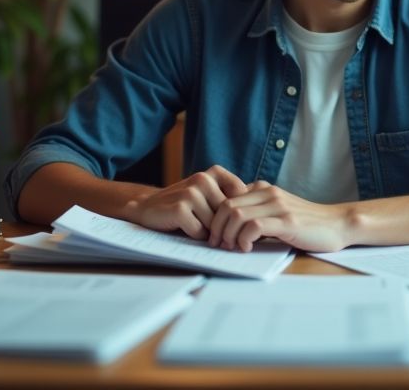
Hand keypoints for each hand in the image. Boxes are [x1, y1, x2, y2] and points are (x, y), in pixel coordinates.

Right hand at [123, 165, 247, 240]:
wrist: (147, 207)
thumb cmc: (185, 205)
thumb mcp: (209, 195)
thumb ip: (231, 199)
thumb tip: (261, 217)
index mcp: (215, 173)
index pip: (242, 199)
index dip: (239, 216)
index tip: (235, 224)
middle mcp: (203, 179)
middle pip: (228, 214)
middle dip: (224, 228)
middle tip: (213, 231)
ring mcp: (191, 192)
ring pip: (215, 225)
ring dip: (208, 232)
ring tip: (195, 225)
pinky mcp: (180, 208)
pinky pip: (200, 232)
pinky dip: (195, 236)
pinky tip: (184, 228)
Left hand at [208, 181, 352, 252]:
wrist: (338, 224)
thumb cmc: (307, 223)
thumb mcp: (278, 211)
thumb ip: (258, 212)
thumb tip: (229, 225)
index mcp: (263, 189)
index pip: (226, 198)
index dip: (215, 219)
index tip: (216, 236)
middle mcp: (269, 193)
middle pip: (226, 205)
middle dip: (217, 228)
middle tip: (219, 245)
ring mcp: (278, 206)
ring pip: (236, 214)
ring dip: (228, 235)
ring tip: (233, 248)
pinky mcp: (287, 221)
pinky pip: (254, 226)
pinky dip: (243, 239)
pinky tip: (247, 248)